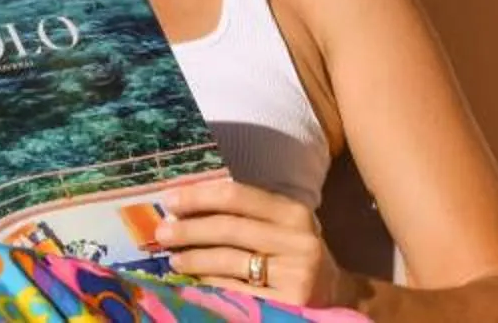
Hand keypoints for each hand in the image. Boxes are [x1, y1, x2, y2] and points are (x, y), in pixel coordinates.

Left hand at [155, 177, 363, 308]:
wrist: (336, 295)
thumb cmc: (293, 253)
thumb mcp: (278, 225)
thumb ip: (242, 212)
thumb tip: (182, 205)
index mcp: (293, 212)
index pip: (236, 195)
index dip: (197, 196)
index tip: (168, 200)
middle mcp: (298, 240)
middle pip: (229, 228)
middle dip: (189, 229)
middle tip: (161, 233)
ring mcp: (297, 274)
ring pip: (230, 260)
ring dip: (194, 258)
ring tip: (173, 258)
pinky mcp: (290, 302)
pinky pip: (238, 289)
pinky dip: (211, 283)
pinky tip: (194, 281)